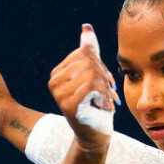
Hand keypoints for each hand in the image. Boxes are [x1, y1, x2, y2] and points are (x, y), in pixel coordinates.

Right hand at [48, 24, 119, 151]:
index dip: (101, 65)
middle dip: (104, 76)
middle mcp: (54, 82)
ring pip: (92, 73)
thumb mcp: (95, 76)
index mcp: (58, 73)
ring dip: (105, 88)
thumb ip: (90, 53)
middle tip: (109, 93)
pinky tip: (103, 107)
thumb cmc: (96, 107)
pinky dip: (103, 96)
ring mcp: (59, 93)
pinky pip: (92, 86)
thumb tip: (86, 27)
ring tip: (106, 101)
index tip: (106, 82)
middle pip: (89, 61)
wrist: (95, 135)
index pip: (84, 52)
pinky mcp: (68, 104)